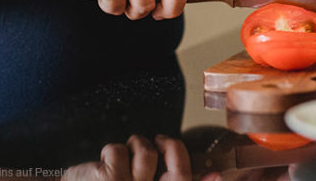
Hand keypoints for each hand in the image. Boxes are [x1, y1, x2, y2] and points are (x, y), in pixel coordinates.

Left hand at [63, 135, 220, 180]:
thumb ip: (172, 180)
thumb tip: (214, 175)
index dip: (201, 177)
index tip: (209, 168)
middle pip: (176, 167)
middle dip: (171, 146)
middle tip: (160, 139)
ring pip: (146, 151)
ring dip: (134, 146)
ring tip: (123, 155)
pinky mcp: (109, 178)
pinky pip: (119, 149)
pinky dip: (109, 151)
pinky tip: (101, 164)